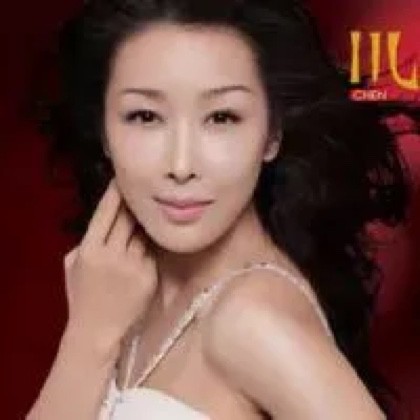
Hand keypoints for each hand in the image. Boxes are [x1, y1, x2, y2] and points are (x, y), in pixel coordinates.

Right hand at [63, 177, 157, 349]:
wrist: (97, 332)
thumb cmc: (83, 297)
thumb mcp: (73, 266)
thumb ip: (86, 242)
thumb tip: (106, 221)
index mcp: (89, 249)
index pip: (105, 212)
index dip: (116, 193)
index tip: (123, 179)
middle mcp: (112, 254)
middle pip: (129, 218)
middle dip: (135, 206)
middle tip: (143, 194)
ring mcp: (133, 265)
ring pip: (143, 234)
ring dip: (144, 229)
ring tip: (144, 228)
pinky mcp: (149, 275)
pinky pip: (151, 254)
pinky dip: (149, 251)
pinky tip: (144, 257)